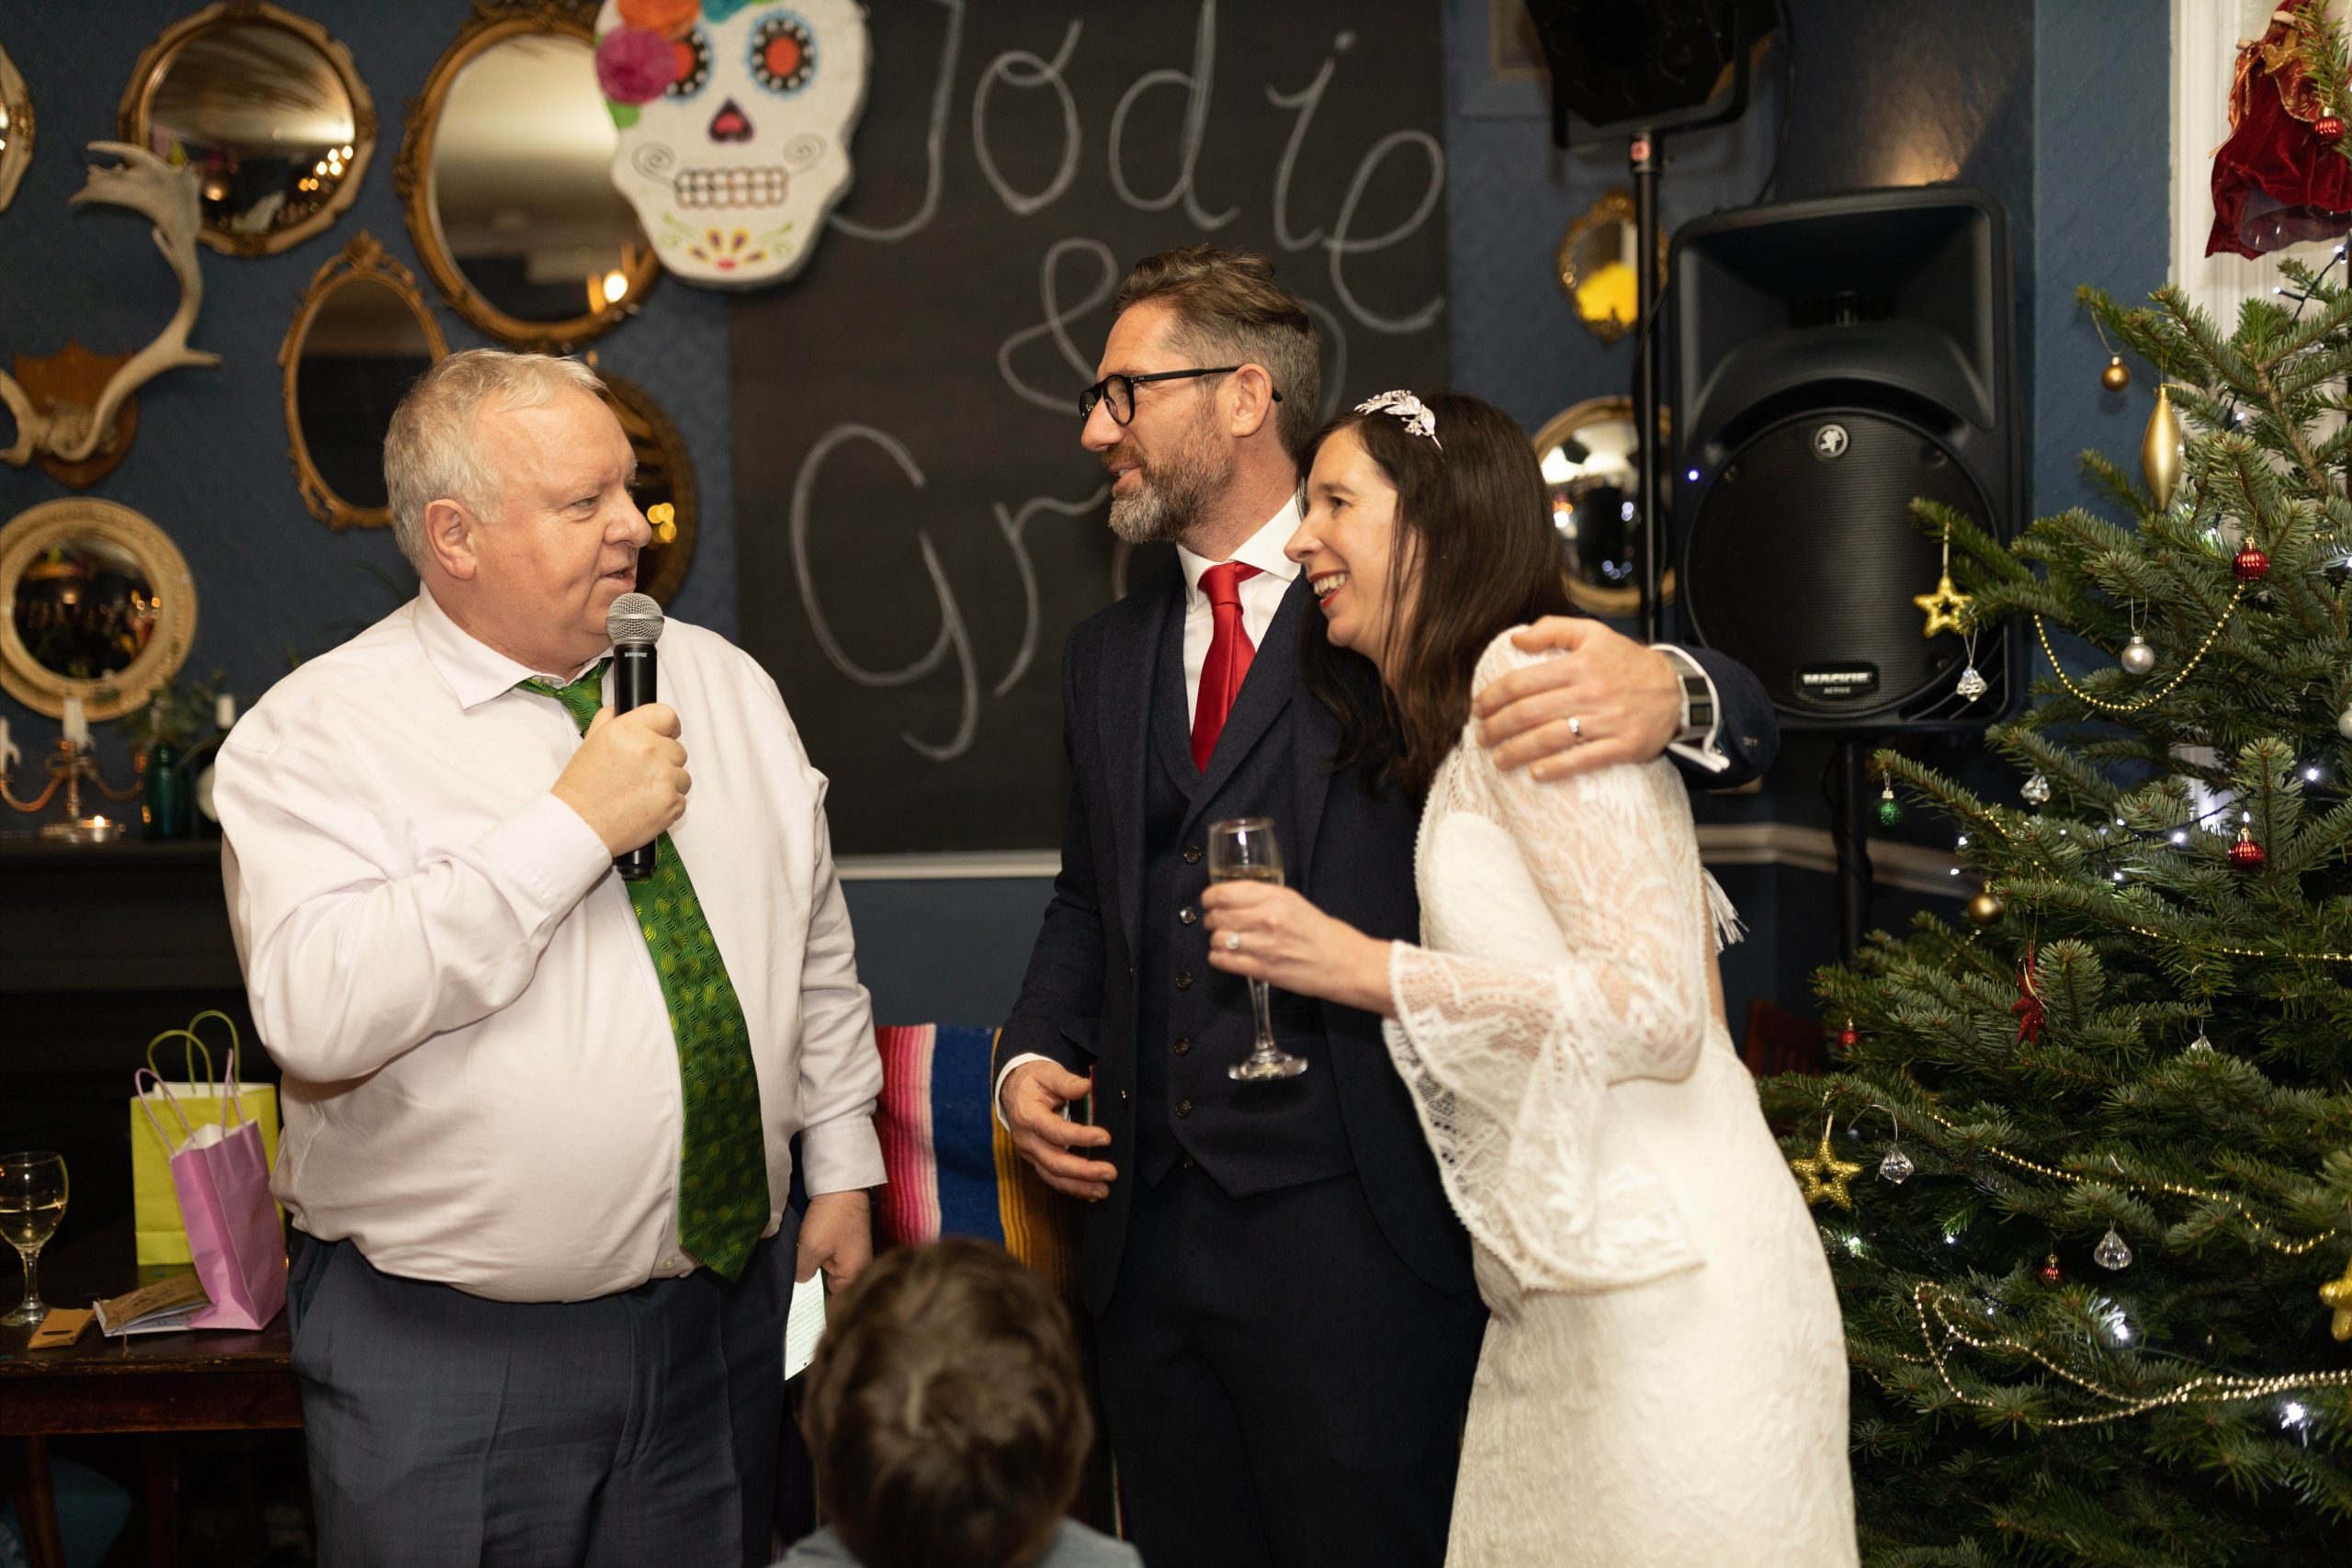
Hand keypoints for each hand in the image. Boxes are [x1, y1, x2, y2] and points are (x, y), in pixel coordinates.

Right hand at [550, 703, 689, 855]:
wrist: (579, 826)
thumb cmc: (581, 789)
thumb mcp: (590, 743)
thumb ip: (610, 720)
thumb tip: (623, 708)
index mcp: (628, 730)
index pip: (667, 715)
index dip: (668, 727)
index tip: (667, 735)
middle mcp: (650, 750)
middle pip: (678, 749)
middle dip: (664, 760)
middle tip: (640, 775)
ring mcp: (664, 777)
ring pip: (682, 775)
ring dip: (668, 783)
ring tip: (640, 793)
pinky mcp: (672, 803)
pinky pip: (681, 799)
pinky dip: (667, 804)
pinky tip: (644, 807)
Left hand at [795, 1189, 872, 1289]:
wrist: (842, 1183)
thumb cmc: (831, 1218)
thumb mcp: (812, 1248)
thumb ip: (803, 1271)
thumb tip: (799, 1278)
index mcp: (856, 1273)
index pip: (836, 1299)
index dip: (817, 1298)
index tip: (799, 1299)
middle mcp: (858, 1266)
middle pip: (831, 1283)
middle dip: (814, 1279)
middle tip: (793, 1278)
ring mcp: (852, 1252)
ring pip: (826, 1268)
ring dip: (813, 1264)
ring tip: (797, 1261)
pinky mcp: (844, 1239)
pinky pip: (828, 1254)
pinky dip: (816, 1252)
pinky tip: (804, 1248)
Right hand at [1001, 1060, 1115, 1201]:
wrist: (1014, 1091)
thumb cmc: (1034, 1080)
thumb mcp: (1047, 1072)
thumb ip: (1065, 1081)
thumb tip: (1086, 1086)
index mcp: (1027, 1115)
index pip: (1055, 1131)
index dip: (1080, 1137)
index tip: (1106, 1138)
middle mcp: (1026, 1139)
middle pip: (1054, 1161)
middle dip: (1083, 1171)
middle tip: (1110, 1173)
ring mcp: (1030, 1153)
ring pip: (1053, 1176)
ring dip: (1079, 1186)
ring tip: (1103, 1191)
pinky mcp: (1036, 1160)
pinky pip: (1053, 1178)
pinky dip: (1072, 1188)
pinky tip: (1091, 1193)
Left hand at [1199, 883, 1392, 1016]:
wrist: (1346, 964)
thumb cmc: (1324, 934)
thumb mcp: (1295, 902)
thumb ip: (1264, 897)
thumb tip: (1236, 898)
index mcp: (1275, 897)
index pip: (1224, 892)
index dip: (1210, 897)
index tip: (1210, 900)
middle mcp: (1266, 918)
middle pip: (1217, 915)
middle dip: (1211, 919)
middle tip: (1215, 921)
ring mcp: (1263, 945)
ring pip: (1217, 939)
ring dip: (1216, 940)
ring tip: (1224, 941)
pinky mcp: (1262, 970)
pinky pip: (1223, 961)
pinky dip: (1219, 958)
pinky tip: (1227, 956)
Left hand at [1472, 618, 1679, 780]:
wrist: (1677, 689)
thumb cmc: (1627, 663)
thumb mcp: (1593, 634)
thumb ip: (1553, 629)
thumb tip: (1516, 639)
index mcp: (1579, 665)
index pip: (1522, 682)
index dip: (1493, 697)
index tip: (1478, 708)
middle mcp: (1590, 692)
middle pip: (1529, 713)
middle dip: (1497, 728)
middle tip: (1480, 737)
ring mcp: (1608, 721)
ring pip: (1551, 738)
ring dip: (1517, 751)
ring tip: (1498, 760)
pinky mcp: (1624, 746)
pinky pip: (1585, 760)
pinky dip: (1558, 769)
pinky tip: (1536, 774)